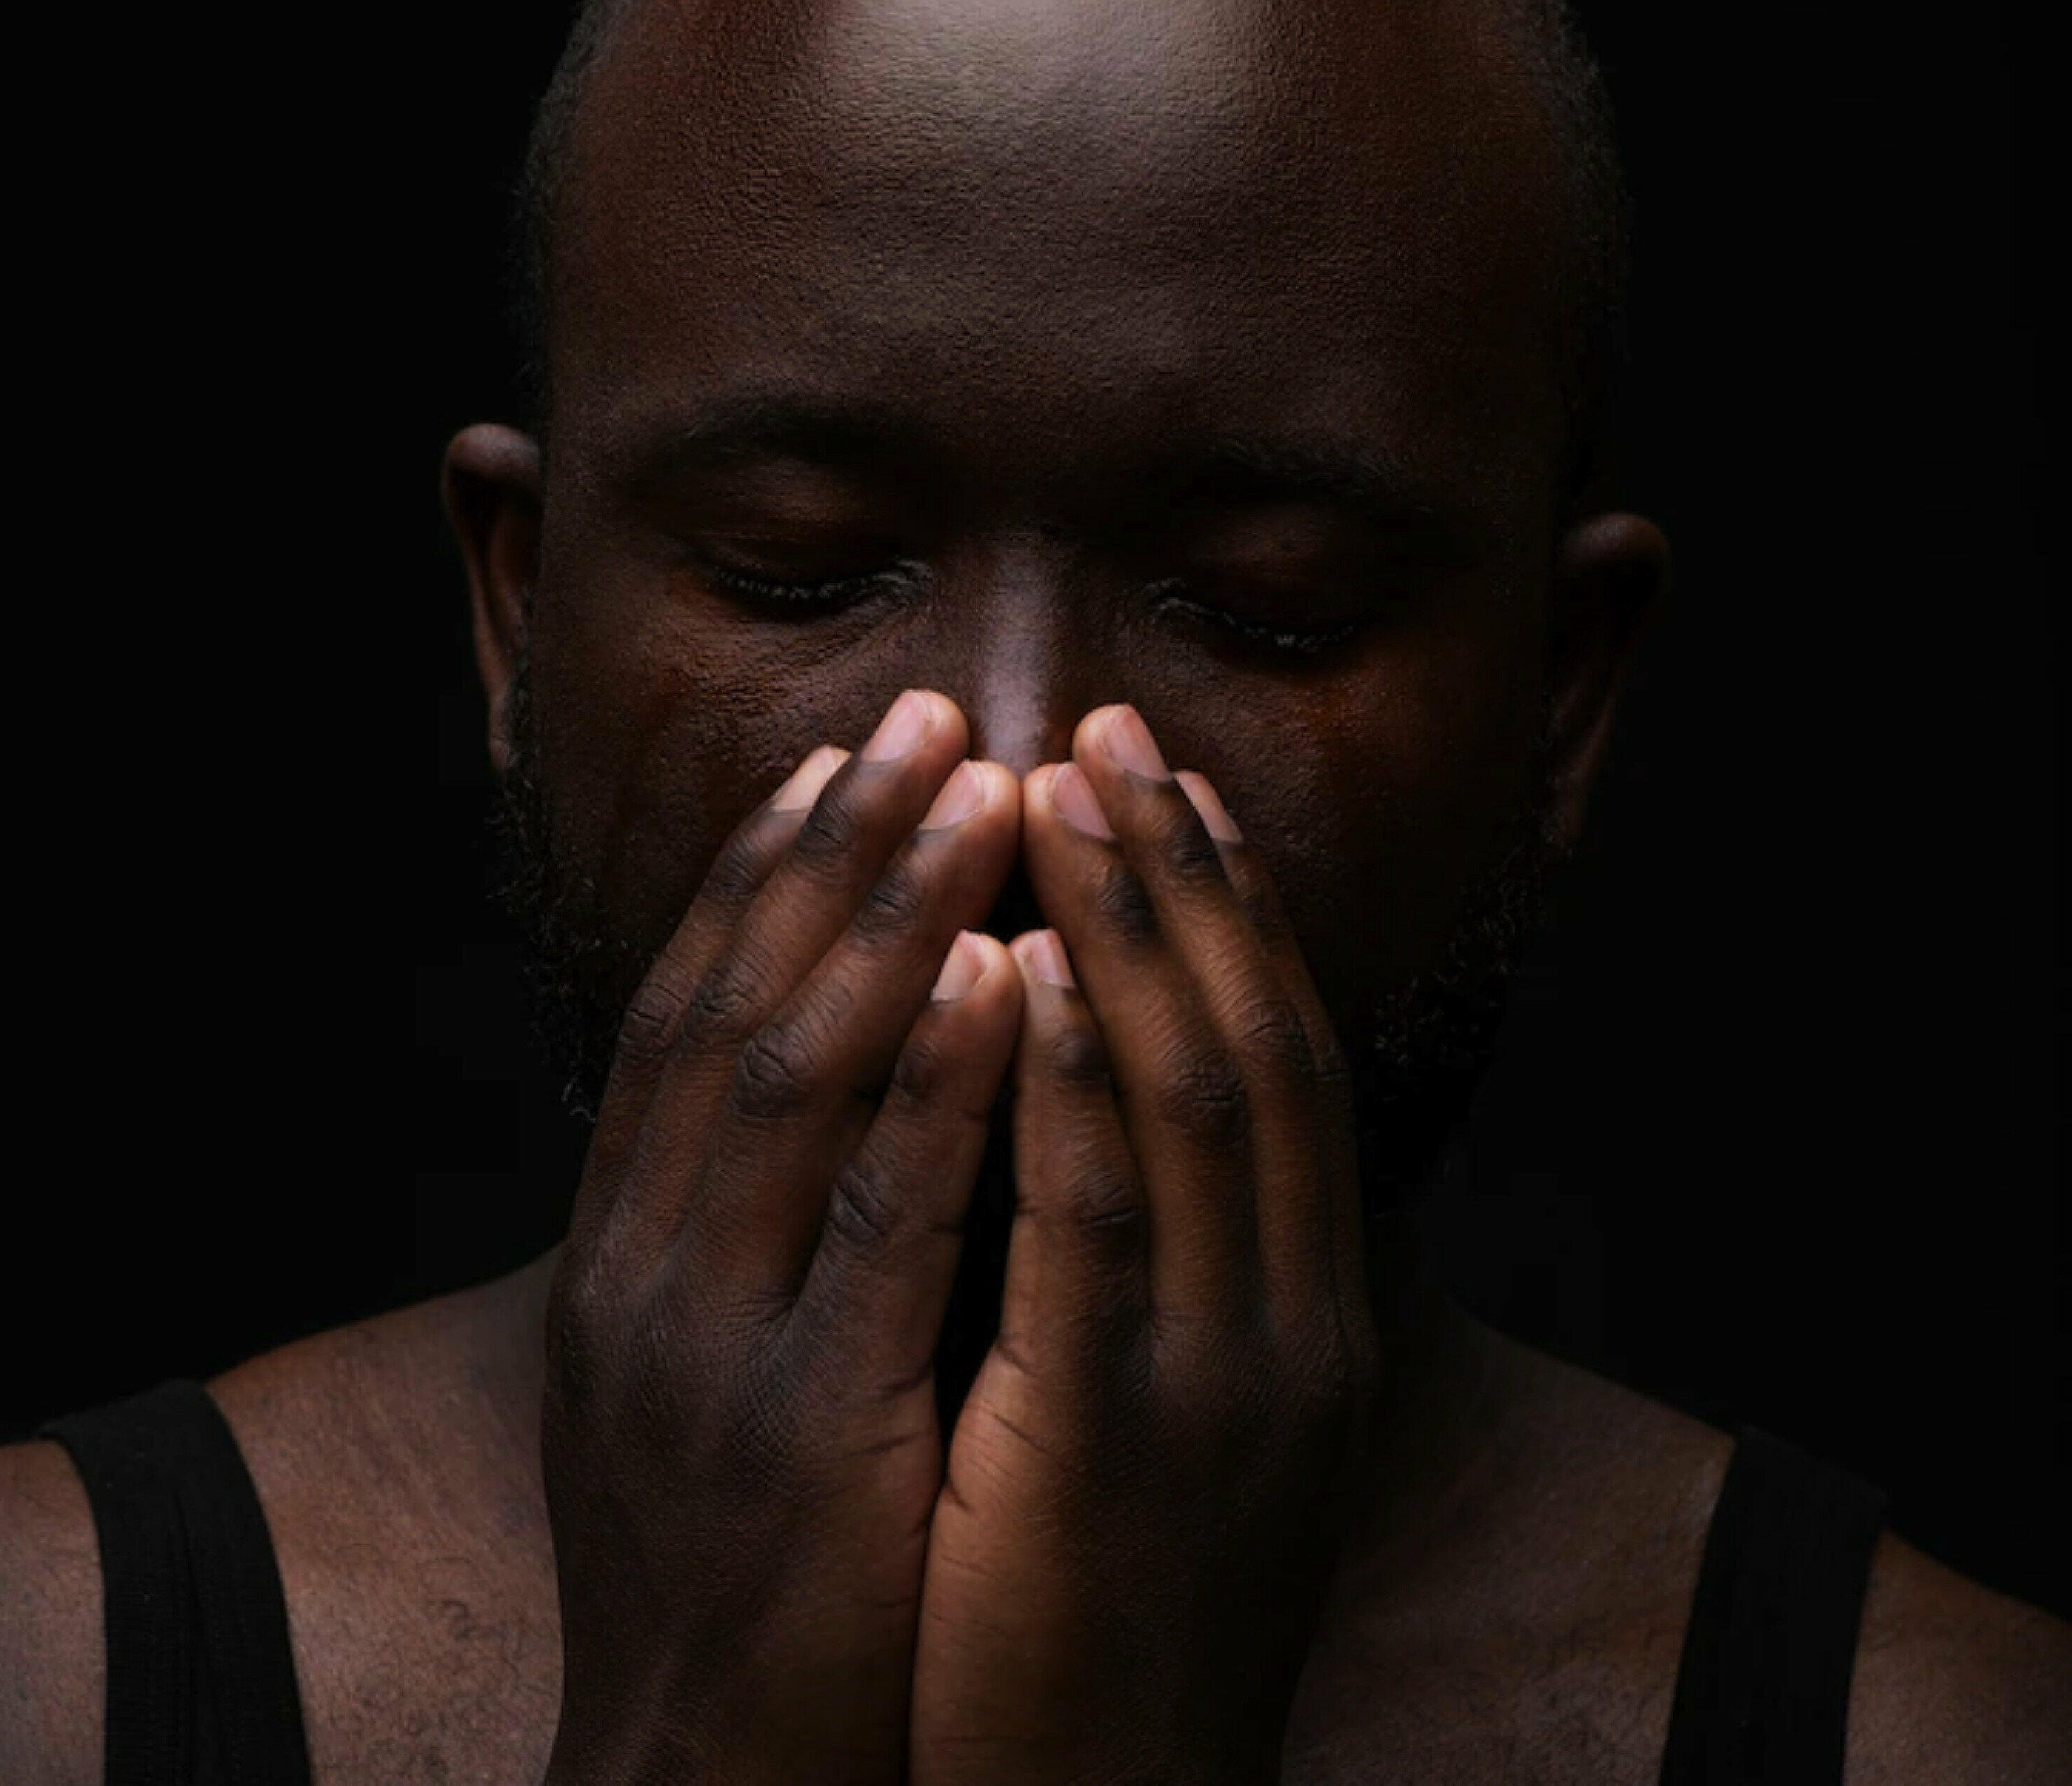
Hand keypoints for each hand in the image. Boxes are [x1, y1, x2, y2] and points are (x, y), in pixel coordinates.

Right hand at [538, 691, 1026, 1785]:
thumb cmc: (740, 1573)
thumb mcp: (710, 1377)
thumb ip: (752, 1232)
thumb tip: (837, 1083)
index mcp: (623, 1252)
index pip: (687, 1014)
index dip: (764, 875)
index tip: (842, 758)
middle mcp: (641, 1270)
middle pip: (736, 1003)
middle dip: (835, 849)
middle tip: (930, 711)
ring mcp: (707, 1348)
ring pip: (796, 1077)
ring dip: (892, 917)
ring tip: (980, 787)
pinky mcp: (801, 1436)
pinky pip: (877, 1224)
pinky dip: (939, 1084)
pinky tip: (1003, 972)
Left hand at [911, 704, 1377, 1785]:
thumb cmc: (1096, 1599)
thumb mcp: (1157, 1410)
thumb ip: (1151, 1262)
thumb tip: (1087, 1093)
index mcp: (1302, 1305)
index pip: (1277, 1053)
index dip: (1223, 906)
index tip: (1162, 779)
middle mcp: (1295, 1319)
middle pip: (1249, 1037)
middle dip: (1178, 874)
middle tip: (1109, 725)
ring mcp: (1226, 1378)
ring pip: (1193, 1097)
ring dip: (1125, 931)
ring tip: (1055, 788)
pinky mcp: (1119, 1440)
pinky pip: (1100, 1223)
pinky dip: (1071, 1081)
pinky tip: (1023, 971)